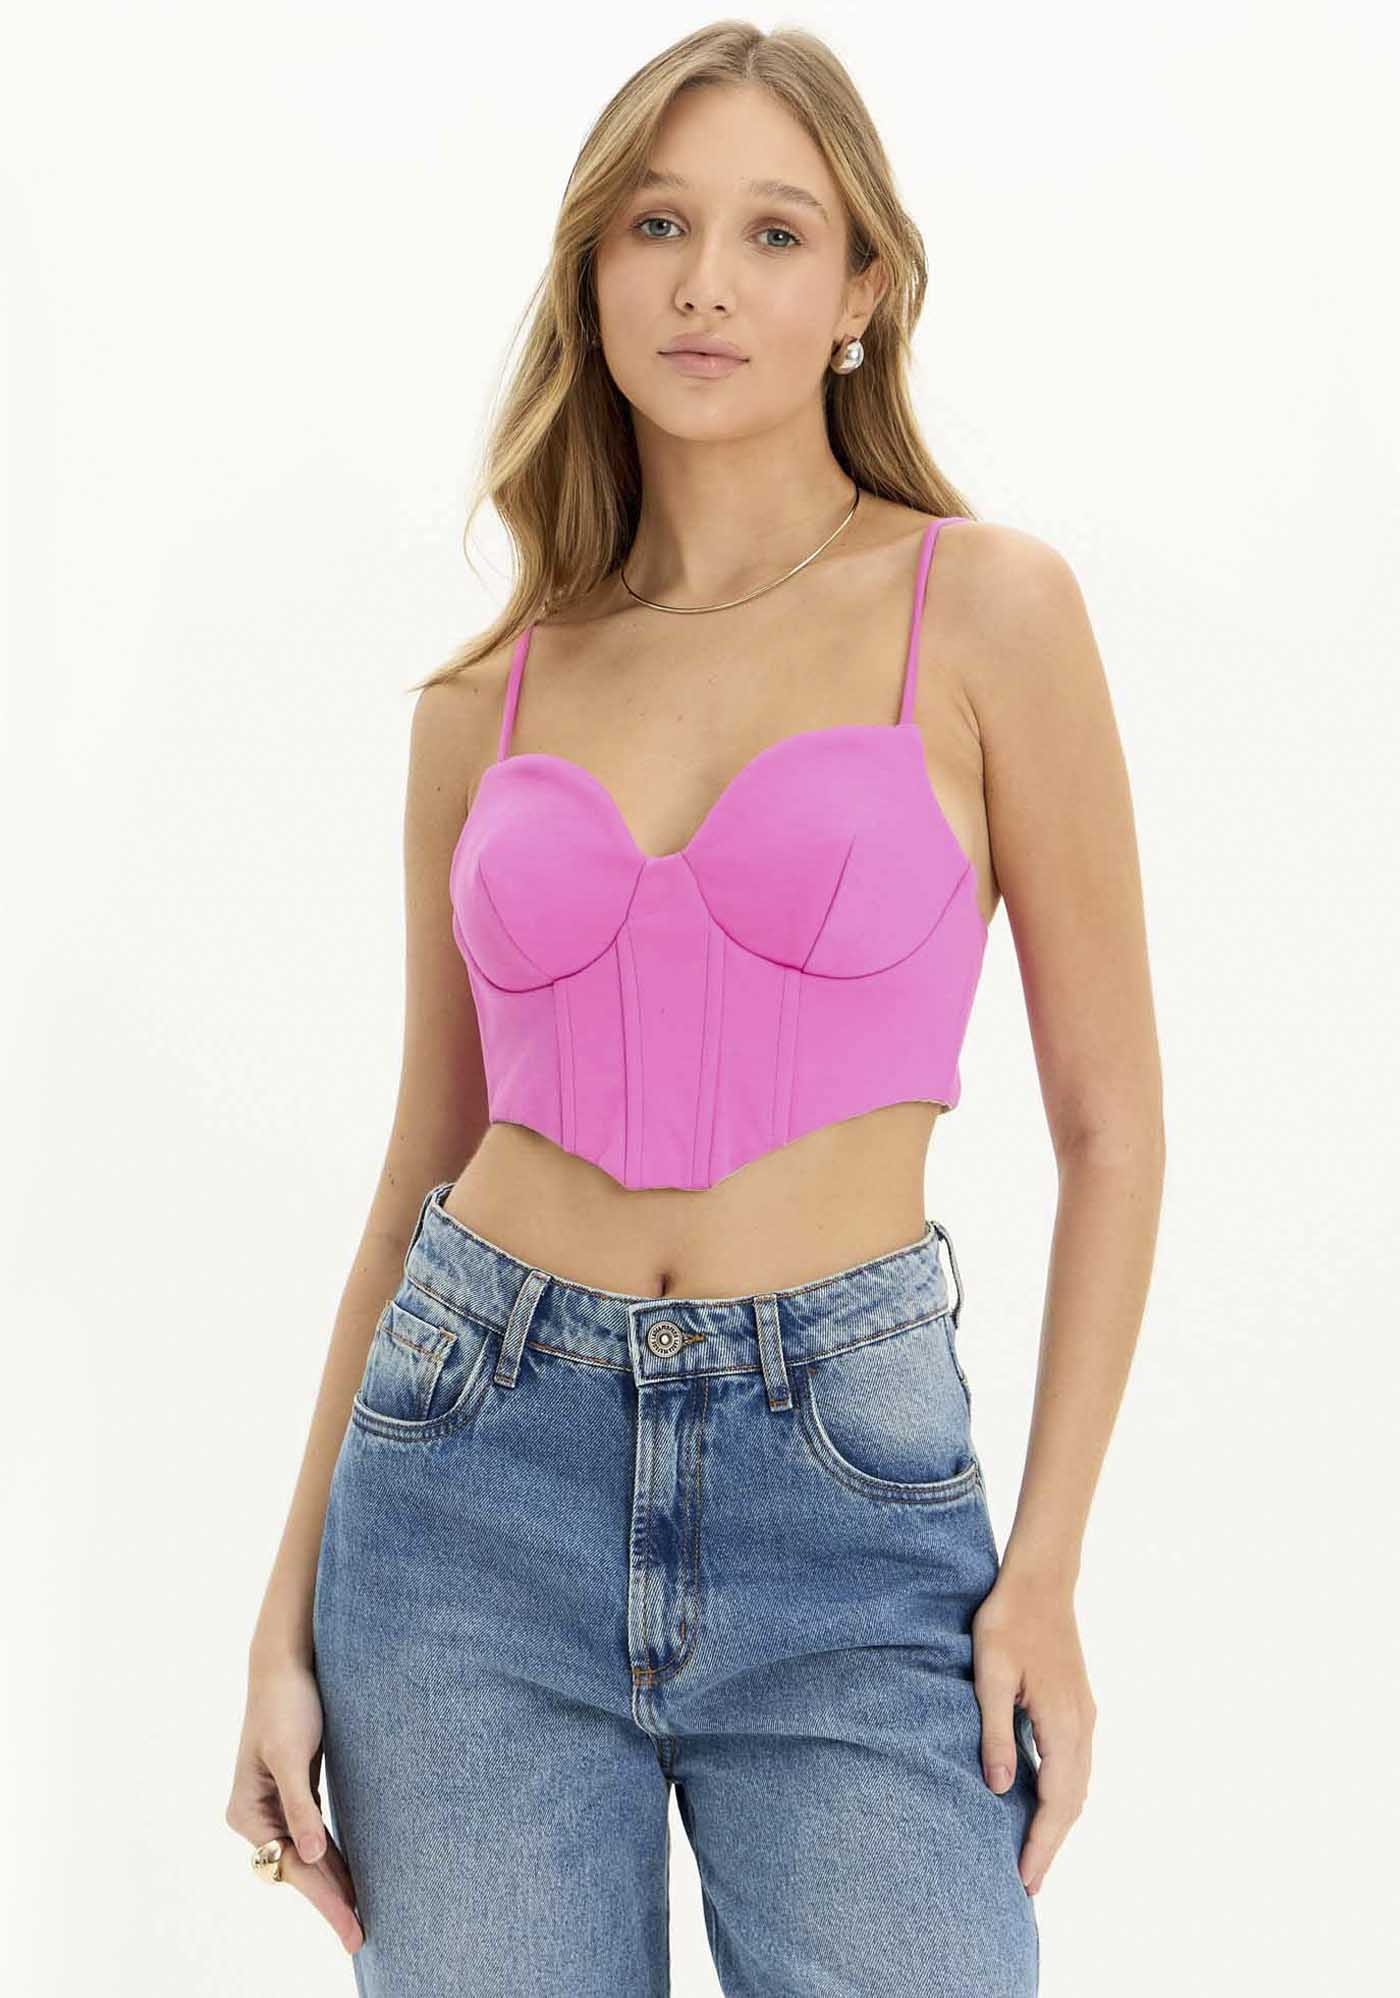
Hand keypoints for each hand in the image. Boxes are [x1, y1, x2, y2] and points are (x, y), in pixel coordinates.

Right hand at [226, 1652, 364, 1954]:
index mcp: (247, 1811)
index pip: (292, 1865)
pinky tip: (350, 1876)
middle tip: (360, 1935)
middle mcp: (255, 1815)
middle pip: (296, 1868)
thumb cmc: (287, 1702)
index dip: (324, 1898)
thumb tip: (309, 1857)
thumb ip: (301, 1806)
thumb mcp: (293, 1752)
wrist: (285, 1662)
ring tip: (361, 1916)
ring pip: (306, 1856)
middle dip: (329, 1901)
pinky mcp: (294, 1792)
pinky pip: (314, 1836)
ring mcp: (273, 1806)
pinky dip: (332, 1857)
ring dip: (333, 1883)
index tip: (351, 1925)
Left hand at [971, 1568, 1095, 1895]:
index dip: (1041, 1845)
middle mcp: (1083, 1727)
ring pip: (1079, 1787)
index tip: (1025, 1882)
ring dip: (1059, 1824)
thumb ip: (994, 1731)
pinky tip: (1043, 1805)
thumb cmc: (1008, 1620)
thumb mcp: (989, 1674)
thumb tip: (999, 1788)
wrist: (1041, 1580)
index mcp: (1063, 1723)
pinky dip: (1063, 1797)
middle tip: (1028, 1887)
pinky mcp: (1078, 1708)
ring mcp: (1085, 1717)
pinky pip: (1076, 1767)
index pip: (1056, 1802)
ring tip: (1034, 1858)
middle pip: (1073, 1803)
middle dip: (1051, 1846)